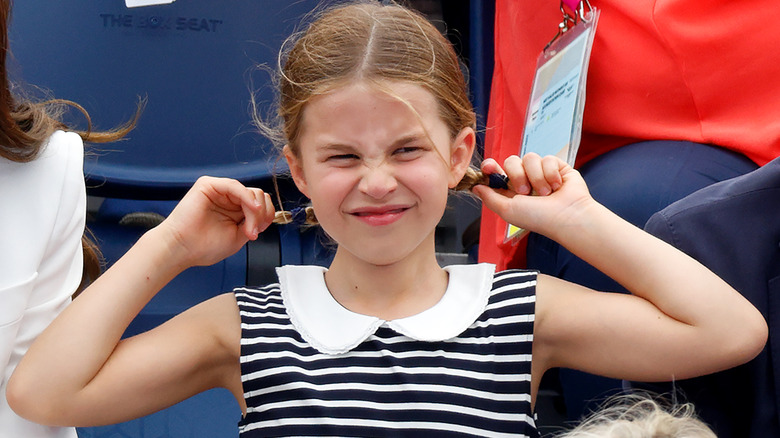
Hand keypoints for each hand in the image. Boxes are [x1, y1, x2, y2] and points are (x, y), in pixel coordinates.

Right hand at [156, 176, 275, 267]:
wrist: (181, 250)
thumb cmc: (203, 246)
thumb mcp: (238, 237)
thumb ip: (252, 224)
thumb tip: (265, 215)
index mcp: (235, 209)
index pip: (260, 204)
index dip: (266, 217)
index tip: (257, 233)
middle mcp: (228, 198)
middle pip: (259, 196)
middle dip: (262, 216)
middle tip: (252, 232)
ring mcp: (219, 190)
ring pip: (251, 192)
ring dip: (254, 212)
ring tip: (247, 229)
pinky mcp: (209, 185)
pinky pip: (236, 186)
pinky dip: (247, 198)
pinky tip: (252, 209)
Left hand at [472, 153, 593, 236]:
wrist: (567, 216)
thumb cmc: (538, 218)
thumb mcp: (508, 210)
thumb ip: (490, 198)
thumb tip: (475, 187)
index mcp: (511, 191)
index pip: (497, 172)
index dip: (491, 167)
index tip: (488, 167)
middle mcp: (526, 180)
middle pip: (511, 160)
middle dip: (517, 175)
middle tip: (526, 191)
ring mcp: (541, 172)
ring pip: (530, 158)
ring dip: (536, 177)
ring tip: (546, 193)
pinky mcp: (557, 167)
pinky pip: (547, 158)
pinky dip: (551, 173)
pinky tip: (557, 186)